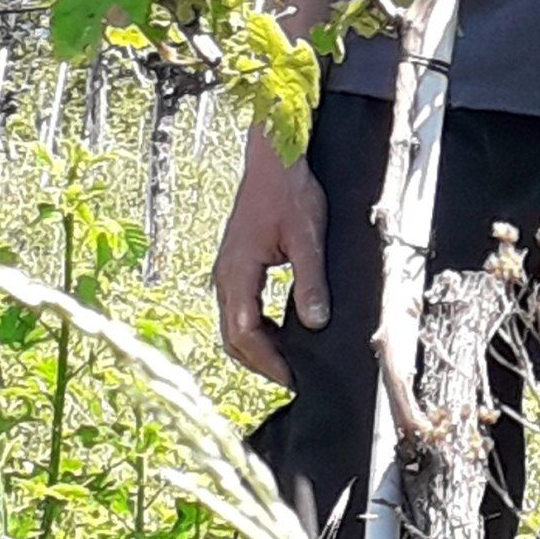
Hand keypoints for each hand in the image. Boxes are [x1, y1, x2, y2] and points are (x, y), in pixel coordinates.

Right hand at [212, 127, 329, 387]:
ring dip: (254, 346)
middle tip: (289, 378)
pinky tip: (275, 332)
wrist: (273, 161)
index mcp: (238, 271)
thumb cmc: (288, 192)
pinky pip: (237, 307)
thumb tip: (315, 322)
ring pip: (231, 323)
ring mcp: (226, 270)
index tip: (291, 377)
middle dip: (258, 361)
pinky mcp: (234, 265)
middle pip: (231, 335)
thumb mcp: (308, 237)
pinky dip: (252, 328)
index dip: (267, 360)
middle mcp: (224, 275)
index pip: (244, 333)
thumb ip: (311, 281)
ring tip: (284, 361)